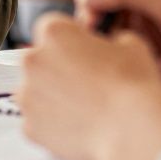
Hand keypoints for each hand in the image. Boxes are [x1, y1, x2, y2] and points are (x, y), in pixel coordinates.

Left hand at [19, 15, 160, 159]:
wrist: (132, 131)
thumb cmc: (133, 86)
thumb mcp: (130, 43)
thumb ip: (108, 39)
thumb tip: (107, 46)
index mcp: (54, 32)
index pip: (51, 28)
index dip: (68, 40)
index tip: (80, 51)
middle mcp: (33, 60)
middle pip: (39, 59)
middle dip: (56, 68)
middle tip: (85, 81)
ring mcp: (27, 95)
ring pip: (35, 91)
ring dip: (52, 95)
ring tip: (84, 105)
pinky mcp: (30, 126)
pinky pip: (37, 120)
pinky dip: (52, 122)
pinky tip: (77, 124)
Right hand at [73, 0, 160, 102]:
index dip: (90, 13)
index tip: (91, 27)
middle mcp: (146, 21)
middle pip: (105, 31)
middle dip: (111, 42)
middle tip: (122, 50)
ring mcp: (153, 49)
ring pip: (120, 58)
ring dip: (135, 61)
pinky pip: (138, 79)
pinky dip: (150, 78)